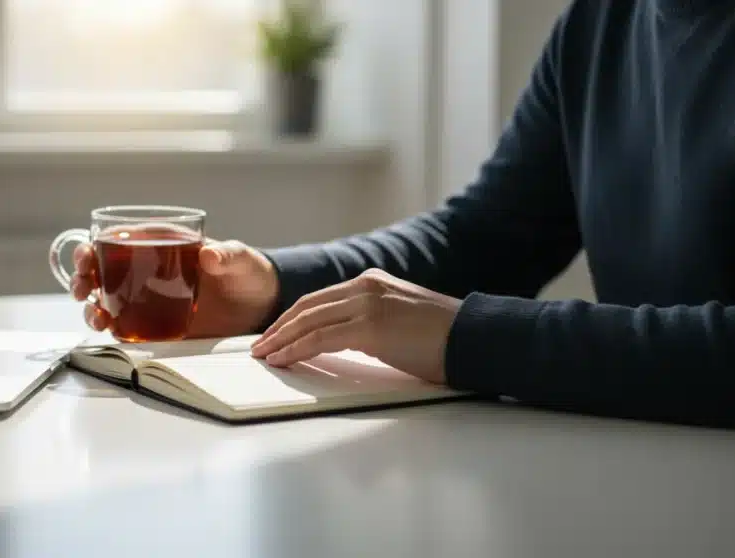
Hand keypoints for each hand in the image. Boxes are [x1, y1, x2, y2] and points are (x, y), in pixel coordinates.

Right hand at [71, 239, 279, 338]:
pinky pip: (128, 326)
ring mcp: (151, 298)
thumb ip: (227, 255)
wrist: (261, 304)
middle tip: (82, 288)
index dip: (92, 246)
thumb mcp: (240, 258)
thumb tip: (210, 255)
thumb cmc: (248, 271)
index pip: (117, 240)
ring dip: (92, 308)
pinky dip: (113, 329)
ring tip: (95, 318)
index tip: (85, 257)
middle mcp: (148, 269)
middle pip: (102, 270)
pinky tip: (110, 332)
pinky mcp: (159, 323)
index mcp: (161, 243)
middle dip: (82, 278)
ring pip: (107, 300)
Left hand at [249, 269, 460, 383]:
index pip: (320, 299)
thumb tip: (343, 340)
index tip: (275, 334)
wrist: (474, 338)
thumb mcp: (399, 320)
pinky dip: (297, 349)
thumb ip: (370, 322)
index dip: (293, 318)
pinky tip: (284, 359)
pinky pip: (321, 337)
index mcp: (372, 282)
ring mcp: (367, 303)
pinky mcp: (370, 325)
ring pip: (309, 320)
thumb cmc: (443, 339)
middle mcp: (366, 285)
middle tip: (260, 346)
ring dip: (282, 339)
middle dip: (279, 328)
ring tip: (264, 356)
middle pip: (307, 306)